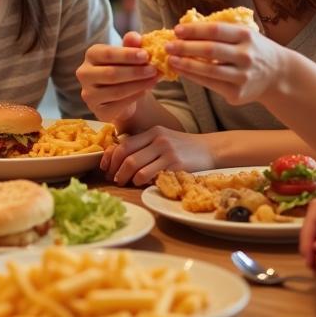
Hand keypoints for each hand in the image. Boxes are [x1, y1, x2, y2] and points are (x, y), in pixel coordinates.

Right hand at [77, 32, 158, 128]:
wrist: (122, 95)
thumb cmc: (124, 69)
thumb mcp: (128, 55)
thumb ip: (131, 45)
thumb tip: (135, 37)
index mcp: (91, 55)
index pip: (107, 54)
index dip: (127, 55)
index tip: (146, 55)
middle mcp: (84, 74)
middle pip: (111, 74)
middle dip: (135, 72)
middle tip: (154, 69)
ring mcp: (89, 95)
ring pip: (116, 91)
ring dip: (139, 85)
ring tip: (154, 79)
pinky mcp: (99, 112)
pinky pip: (119, 105)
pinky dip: (135, 97)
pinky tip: (146, 91)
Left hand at [100, 125, 215, 185]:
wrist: (210, 149)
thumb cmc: (182, 147)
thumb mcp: (162, 139)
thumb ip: (144, 145)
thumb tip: (118, 157)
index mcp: (152, 132)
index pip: (124, 144)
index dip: (111, 157)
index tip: (105, 167)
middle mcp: (158, 139)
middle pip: (127, 156)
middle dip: (116, 170)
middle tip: (114, 179)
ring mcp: (167, 152)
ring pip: (136, 167)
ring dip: (126, 178)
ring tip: (125, 183)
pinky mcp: (176, 165)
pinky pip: (151, 175)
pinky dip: (141, 182)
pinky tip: (141, 184)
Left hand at [166, 20, 286, 105]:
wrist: (278, 74)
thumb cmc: (252, 49)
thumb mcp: (243, 34)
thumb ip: (219, 31)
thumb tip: (185, 28)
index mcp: (246, 36)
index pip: (215, 31)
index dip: (194, 30)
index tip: (176, 30)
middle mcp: (246, 56)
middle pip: (210, 51)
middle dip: (185, 47)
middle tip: (168, 45)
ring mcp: (242, 76)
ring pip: (209, 71)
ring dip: (186, 65)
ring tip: (171, 60)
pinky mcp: (238, 93)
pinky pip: (210, 84)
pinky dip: (193, 77)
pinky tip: (182, 71)